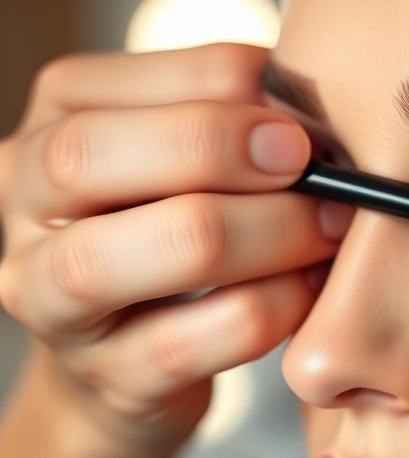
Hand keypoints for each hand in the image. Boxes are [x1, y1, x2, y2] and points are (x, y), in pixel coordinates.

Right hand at [0, 43, 349, 455]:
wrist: (138, 360)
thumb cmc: (180, 232)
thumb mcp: (192, 161)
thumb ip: (235, 118)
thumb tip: (315, 104)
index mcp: (53, 123)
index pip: (115, 82)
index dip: (222, 84)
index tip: (301, 112)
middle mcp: (25, 204)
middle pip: (86, 156)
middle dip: (215, 148)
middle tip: (309, 165)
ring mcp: (51, 299)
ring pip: (121, 255)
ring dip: (259, 235)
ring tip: (328, 229)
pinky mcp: (106, 375)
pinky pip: (184, 343)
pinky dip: (268, 309)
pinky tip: (312, 291)